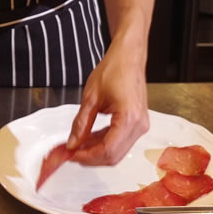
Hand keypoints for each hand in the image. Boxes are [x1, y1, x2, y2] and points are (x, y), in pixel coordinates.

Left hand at [65, 39, 149, 166]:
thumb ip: (81, 123)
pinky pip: (121, 140)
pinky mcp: (138, 123)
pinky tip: (90, 139)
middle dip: (91, 157)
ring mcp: (141, 125)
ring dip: (97, 151)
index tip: (71, 155)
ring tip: (78, 145)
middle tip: (72, 153)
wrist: (129, 56)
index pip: (107, 150)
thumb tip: (73, 143)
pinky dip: (105, 142)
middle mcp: (139, 125)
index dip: (87, 156)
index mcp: (129, 118)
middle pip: (113, 155)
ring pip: (117, 151)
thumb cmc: (115, 69)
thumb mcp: (91, 97)